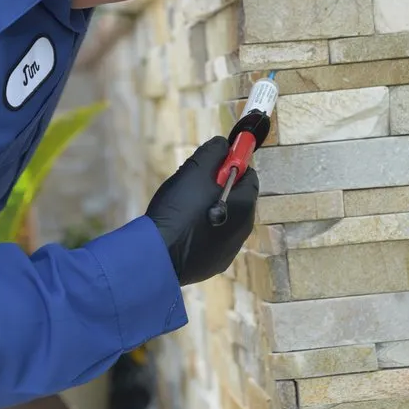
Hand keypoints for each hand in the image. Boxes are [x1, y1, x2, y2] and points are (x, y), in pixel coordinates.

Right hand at [146, 136, 258, 286]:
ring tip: (183, 208)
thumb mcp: (195, 170)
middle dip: (218, 187)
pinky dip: (202, 231)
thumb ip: (214, 152)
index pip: (249, 175)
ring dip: (211, 209)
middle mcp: (244, 229)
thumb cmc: (180, 208)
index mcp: (245, 205)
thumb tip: (225, 144)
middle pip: (236, 198)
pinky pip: (213, 239)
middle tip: (192, 185)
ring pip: (224, 219)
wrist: (159, 255)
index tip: (212, 165)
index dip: (231, 165)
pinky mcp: (214, 264)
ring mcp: (230, 250)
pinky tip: (182, 230)